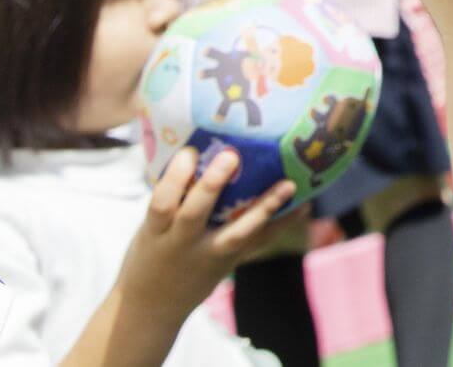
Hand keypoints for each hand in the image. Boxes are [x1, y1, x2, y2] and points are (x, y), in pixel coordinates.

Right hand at [117, 147, 294, 318]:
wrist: (154, 305)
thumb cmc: (152, 253)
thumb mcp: (149, 229)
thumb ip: (171, 199)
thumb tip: (196, 148)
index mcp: (156, 232)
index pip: (161, 204)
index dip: (174, 179)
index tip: (189, 153)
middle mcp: (182, 244)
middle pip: (195, 214)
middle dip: (211, 186)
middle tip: (231, 156)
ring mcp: (209, 255)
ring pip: (238, 233)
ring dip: (264, 207)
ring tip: (288, 184)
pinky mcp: (231, 261)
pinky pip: (258, 242)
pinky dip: (282, 223)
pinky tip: (303, 204)